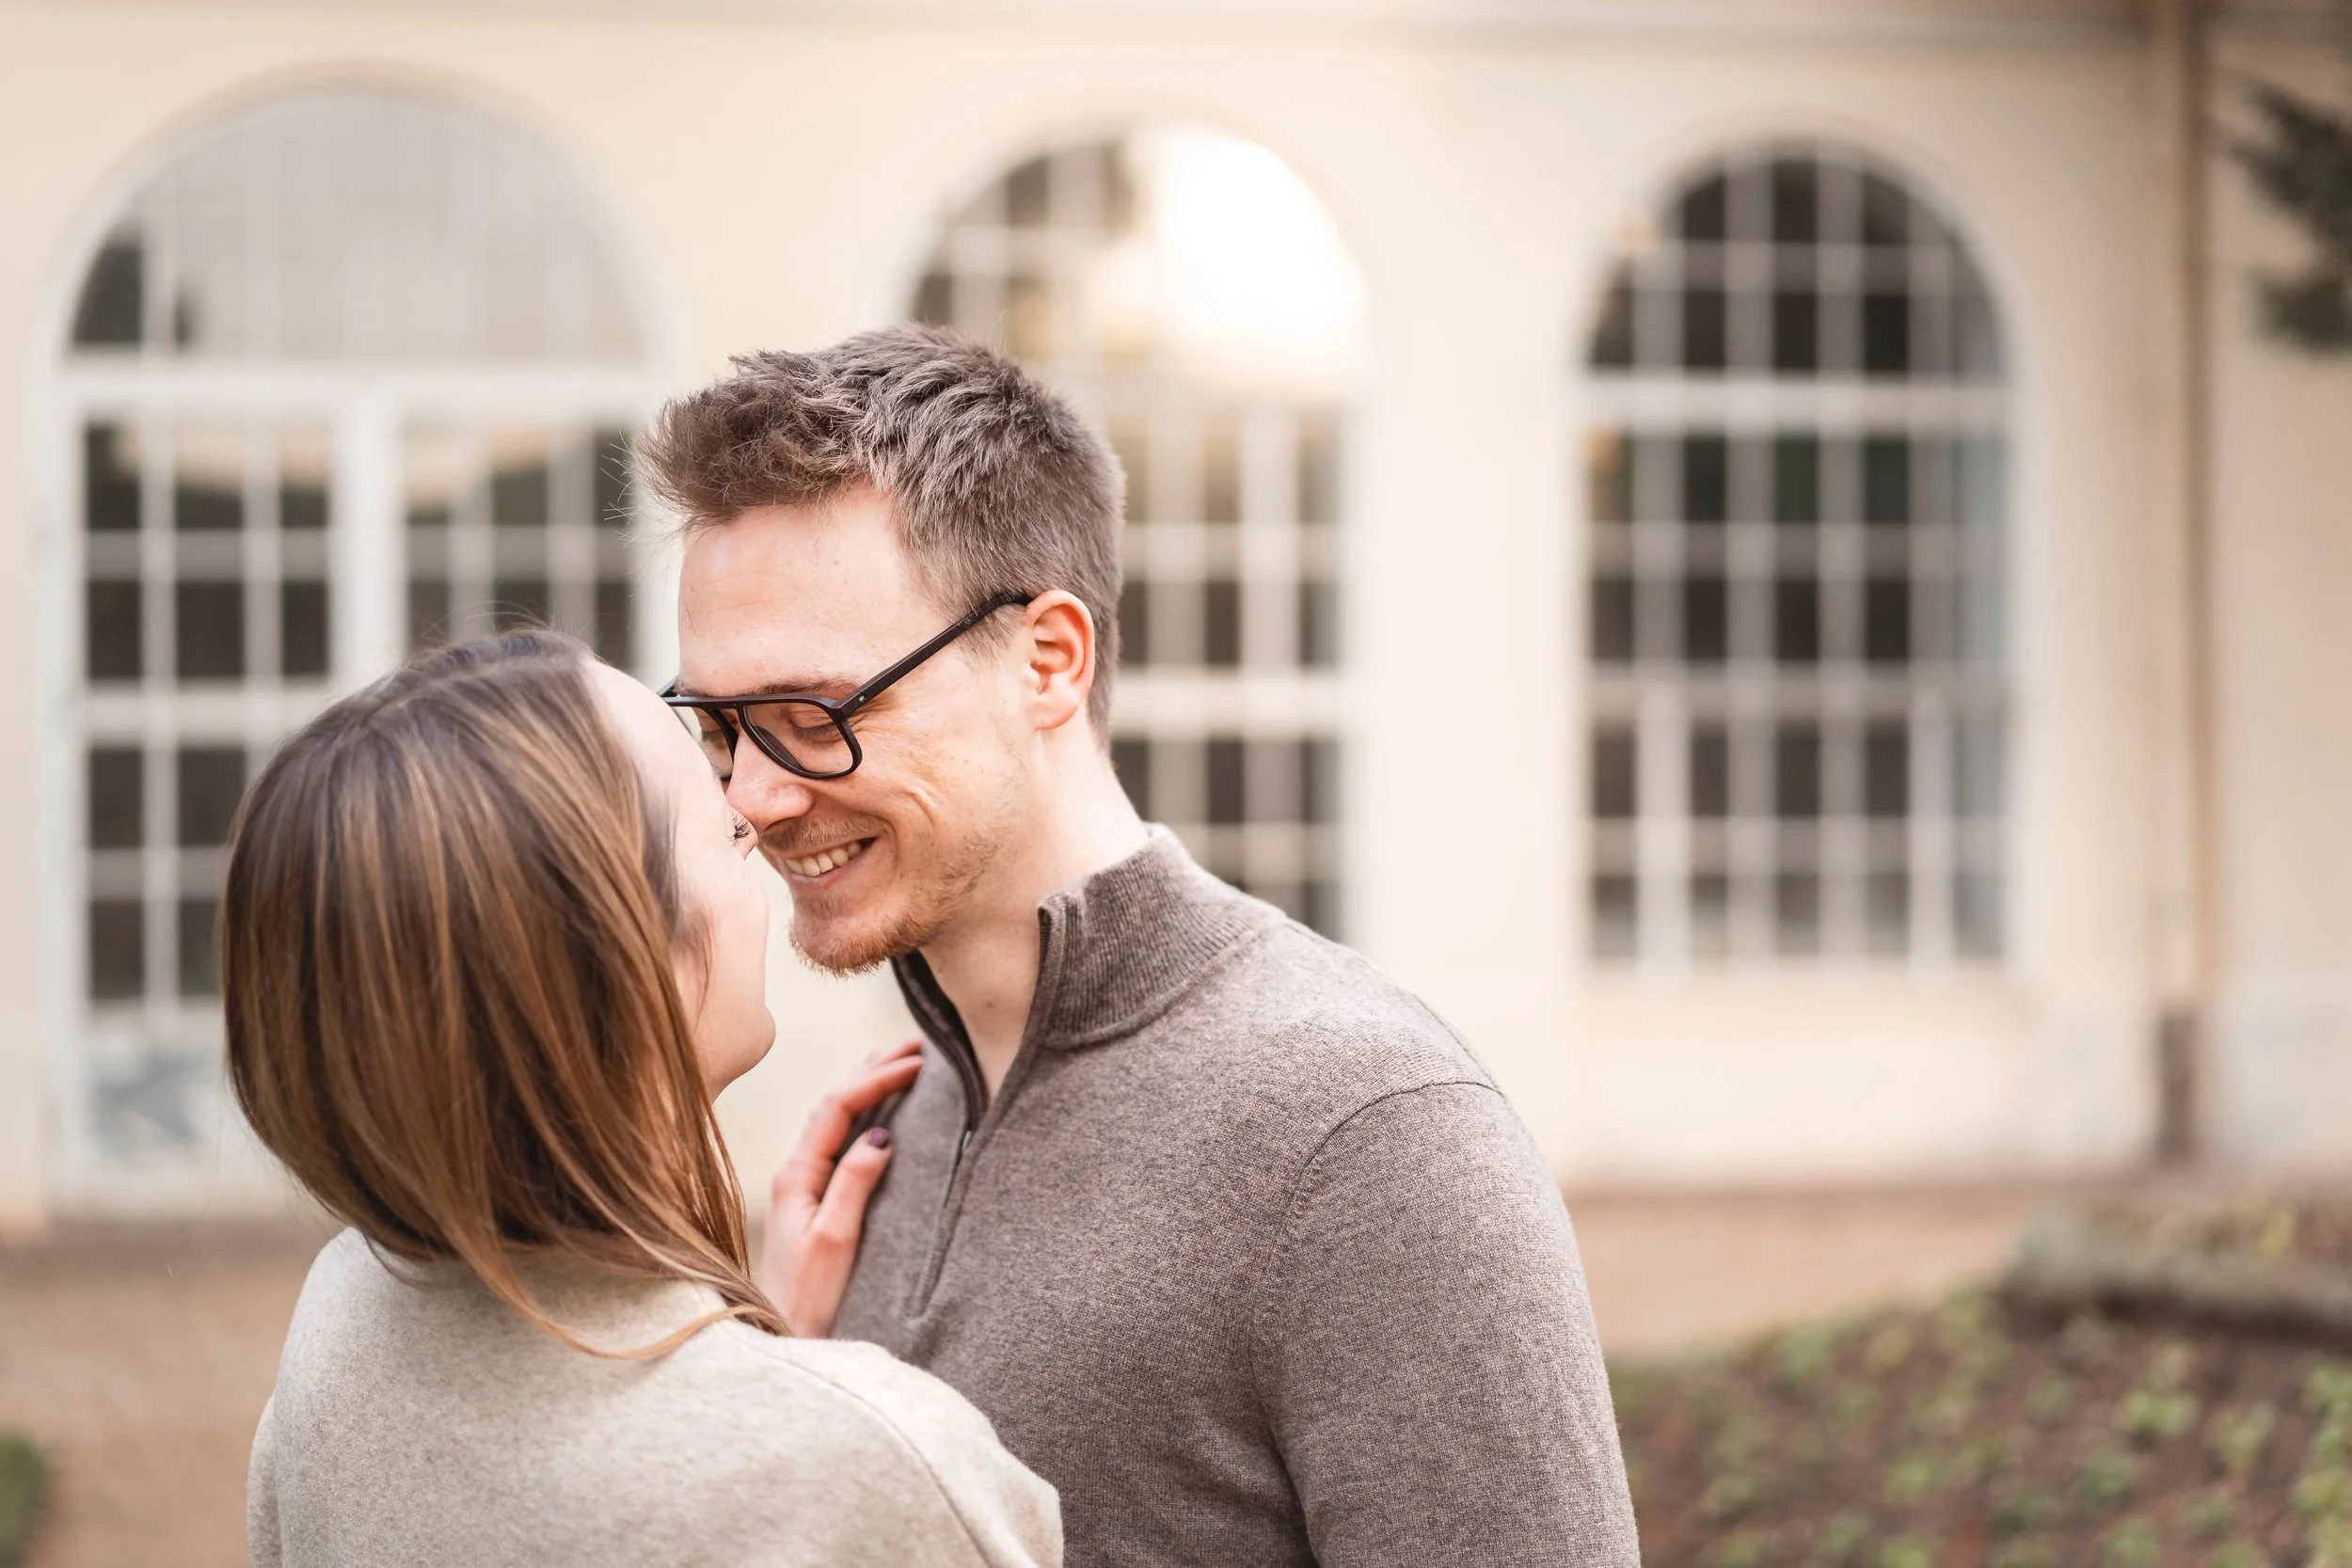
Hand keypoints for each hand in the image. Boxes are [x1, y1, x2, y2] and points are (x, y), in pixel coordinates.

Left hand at [760, 1037, 922, 1336]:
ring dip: (868, 1087)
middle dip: (874, 1069)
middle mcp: (794, 1174)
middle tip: (918, 1044)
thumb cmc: (806, 1301)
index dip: (877, 1079)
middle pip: (834, 1104)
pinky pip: (839, 1144)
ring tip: (902, 1063)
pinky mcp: (812, 1203)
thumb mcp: (836, 1241)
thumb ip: (854, 1183)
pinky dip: (864, 1116)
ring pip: (836, 1121)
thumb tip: (882, 1133)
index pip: (837, 1108)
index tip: (918, 1063)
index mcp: (796, 1176)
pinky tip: (881, 1114)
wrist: (779, 1342)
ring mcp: (801, 1187)